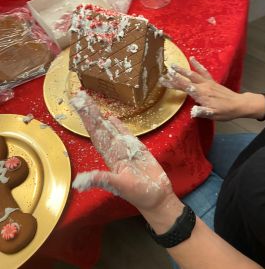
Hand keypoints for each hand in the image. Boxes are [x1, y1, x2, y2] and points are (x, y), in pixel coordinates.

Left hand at [70, 91, 174, 212]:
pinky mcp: (138, 148)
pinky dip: (119, 125)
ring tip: (91, 103)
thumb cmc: (139, 193)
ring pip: (111, 129)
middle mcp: (114, 150)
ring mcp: (125, 148)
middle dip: (90, 114)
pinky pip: (126, 134)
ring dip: (101, 117)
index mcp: (108, 157)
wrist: (157, 195)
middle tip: (81, 97)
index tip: (78, 108)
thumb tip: (79, 180)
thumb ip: (102, 179)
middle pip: (100, 128)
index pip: (95, 135)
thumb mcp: (119, 186)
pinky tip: (111, 117)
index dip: (87, 122)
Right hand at [159, 56, 245, 120]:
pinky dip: (197, 65)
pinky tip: (192, 59)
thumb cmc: (225, 111)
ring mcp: (208, 82)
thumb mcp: (214, 115)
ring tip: (173, 64)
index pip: (184, 87)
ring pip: (193, 74)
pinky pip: (203, 71)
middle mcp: (203, 86)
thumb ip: (203, 112)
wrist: (238, 104)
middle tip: (164, 72)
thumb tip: (192, 111)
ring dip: (182, 69)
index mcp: (201, 94)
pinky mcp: (212, 81)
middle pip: (186, 79)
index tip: (164, 80)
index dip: (173, 83)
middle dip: (175, 75)